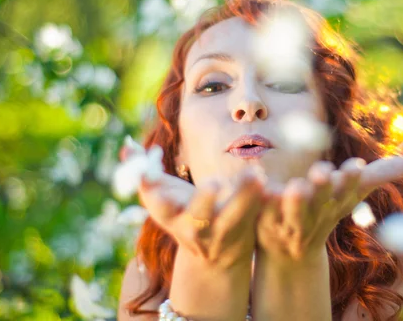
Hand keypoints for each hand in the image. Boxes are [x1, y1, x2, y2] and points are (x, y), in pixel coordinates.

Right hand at [138, 167, 264, 269]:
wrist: (214, 256)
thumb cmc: (184, 211)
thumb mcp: (160, 194)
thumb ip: (142, 169)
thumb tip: (126, 146)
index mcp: (168, 215)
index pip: (159, 205)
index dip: (155, 193)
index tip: (152, 176)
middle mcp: (193, 227)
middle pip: (198, 217)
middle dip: (204, 202)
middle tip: (214, 183)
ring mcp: (221, 233)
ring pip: (233, 218)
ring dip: (244, 198)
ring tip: (256, 176)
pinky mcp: (246, 232)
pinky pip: (256, 218)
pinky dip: (266, 201)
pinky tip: (275, 186)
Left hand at [256, 156, 402, 262]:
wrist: (288, 252)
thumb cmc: (322, 211)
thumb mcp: (349, 194)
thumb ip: (375, 177)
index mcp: (335, 203)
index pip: (347, 192)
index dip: (351, 181)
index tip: (355, 166)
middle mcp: (316, 214)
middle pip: (322, 201)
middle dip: (324, 187)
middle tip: (324, 171)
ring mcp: (289, 222)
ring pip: (294, 212)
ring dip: (297, 201)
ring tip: (296, 187)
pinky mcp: (264, 222)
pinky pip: (264, 211)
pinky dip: (263, 200)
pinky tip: (263, 187)